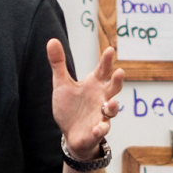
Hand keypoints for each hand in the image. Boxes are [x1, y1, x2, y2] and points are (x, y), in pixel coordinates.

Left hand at [48, 39, 123, 161]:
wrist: (70, 132)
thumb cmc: (69, 106)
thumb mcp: (61, 84)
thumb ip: (58, 63)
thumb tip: (52, 40)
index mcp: (93, 84)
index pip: (102, 70)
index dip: (106, 60)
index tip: (110, 50)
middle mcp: (101, 98)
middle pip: (113, 88)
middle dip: (117, 81)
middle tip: (119, 72)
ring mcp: (101, 114)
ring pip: (112, 109)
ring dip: (113, 106)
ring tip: (110, 103)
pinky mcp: (98, 129)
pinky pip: (102, 129)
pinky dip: (101, 129)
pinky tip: (97, 129)